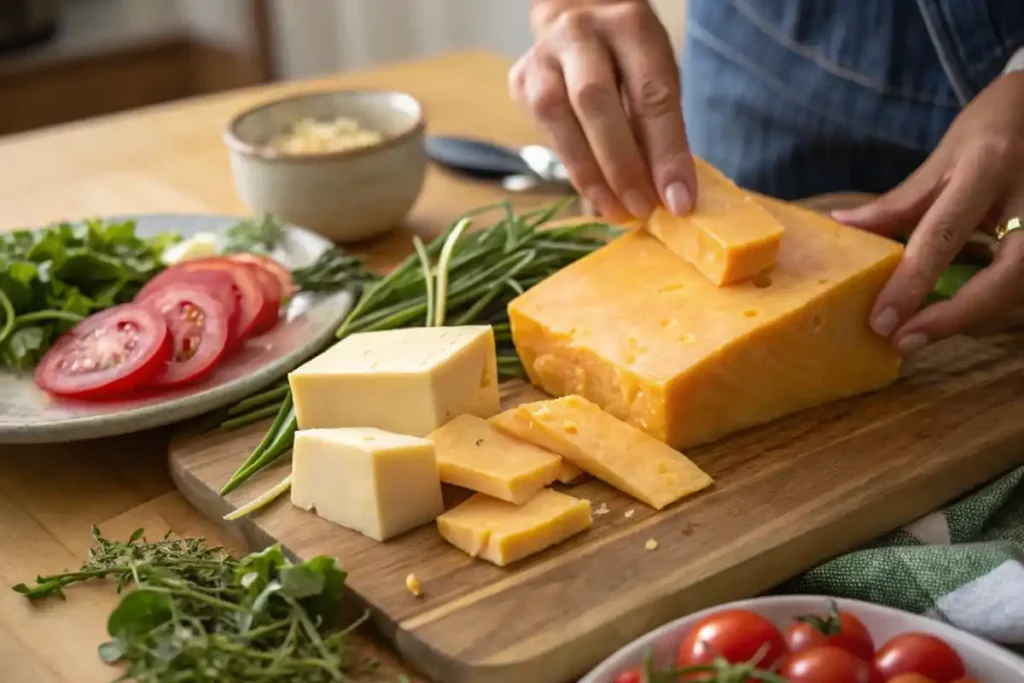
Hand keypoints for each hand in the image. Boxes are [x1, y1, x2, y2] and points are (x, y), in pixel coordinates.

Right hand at [509, 0, 694, 220]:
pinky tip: (591, 189)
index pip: (650, 93)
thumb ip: (660, 125)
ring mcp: (542, 55)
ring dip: (588, 173)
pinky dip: (571, 164)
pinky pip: (543, 129)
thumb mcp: (657, 73)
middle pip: (594, 100)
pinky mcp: (520, 79)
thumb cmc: (628, 54)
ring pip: (556, 115)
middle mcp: (580, 33)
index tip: (678, 200)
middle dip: (620, 165)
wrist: (577, 15)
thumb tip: (667, 193)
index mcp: (629, 24)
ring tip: (614, 209)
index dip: (665, 153)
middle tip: (641, 208)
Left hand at [833, 72, 1023, 354]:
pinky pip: (1022, 282)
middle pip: (1004, 276)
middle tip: (905, 342)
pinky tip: (952, 316)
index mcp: (987, 168)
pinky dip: (987, 303)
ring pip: (1018, 287)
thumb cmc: (992, 130)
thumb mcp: (943, 158)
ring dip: (970, 316)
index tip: (882, 320)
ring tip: (920, 334)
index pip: (944, 234)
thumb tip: (842, 227)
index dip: (912, 283)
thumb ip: (898, 204)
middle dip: (954, 317)